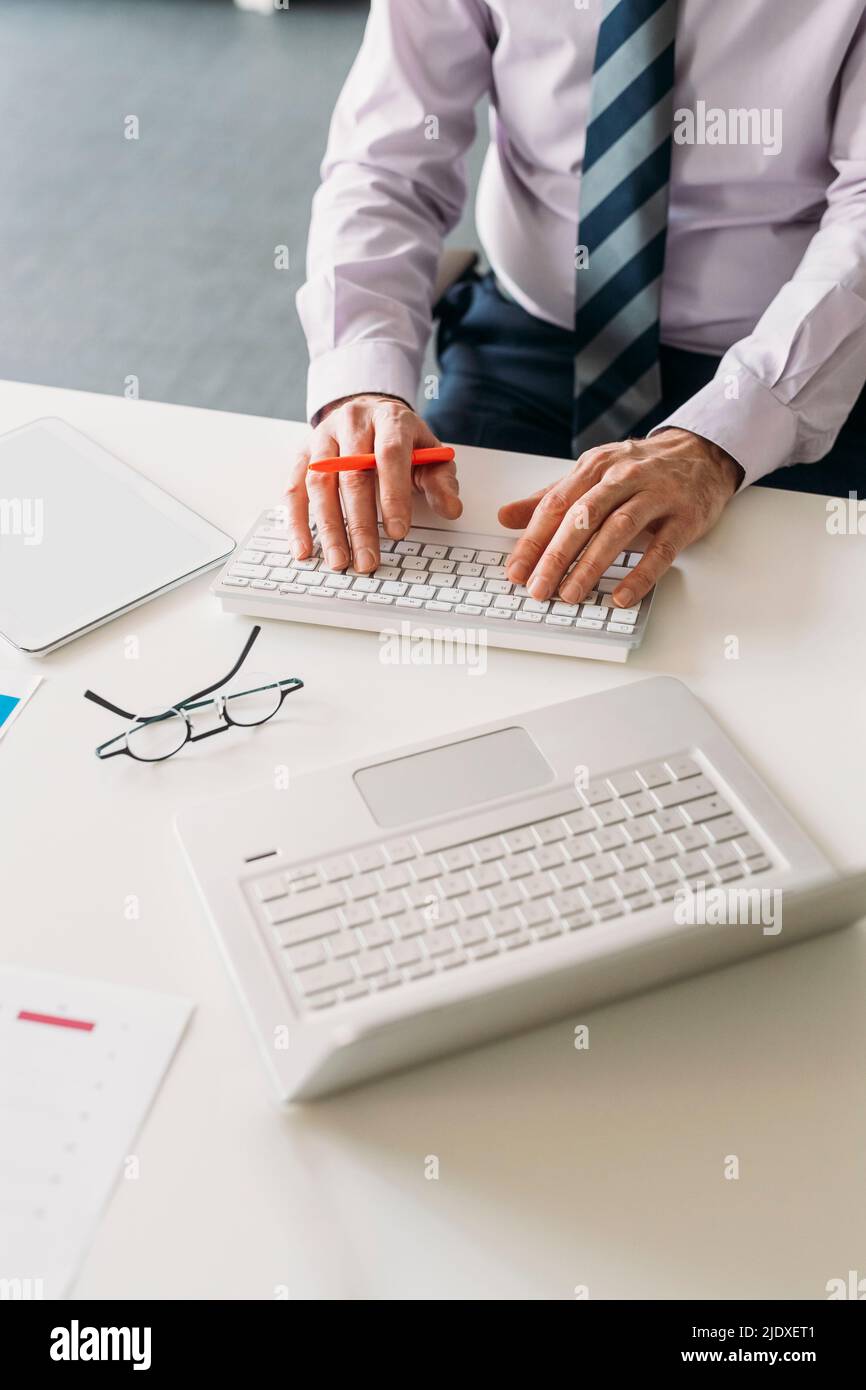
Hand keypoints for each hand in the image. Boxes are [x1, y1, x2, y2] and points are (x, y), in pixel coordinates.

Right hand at [285, 394, 460, 572]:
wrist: (369, 411)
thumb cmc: (401, 440)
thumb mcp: (429, 454)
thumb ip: (441, 482)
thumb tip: (451, 509)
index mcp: (390, 419)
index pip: (390, 455)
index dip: (393, 495)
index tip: (398, 532)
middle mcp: (352, 423)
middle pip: (352, 474)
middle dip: (360, 523)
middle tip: (367, 560)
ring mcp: (323, 438)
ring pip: (319, 483)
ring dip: (328, 527)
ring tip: (338, 560)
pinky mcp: (303, 454)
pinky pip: (294, 489)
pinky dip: (296, 522)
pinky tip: (304, 548)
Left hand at [499, 429, 742, 606]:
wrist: (702, 453)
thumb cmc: (641, 469)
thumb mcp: (592, 475)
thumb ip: (551, 498)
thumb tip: (506, 516)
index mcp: (594, 468)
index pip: (555, 505)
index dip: (533, 540)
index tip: (516, 571)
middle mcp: (623, 477)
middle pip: (583, 517)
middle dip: (556, 555)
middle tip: (538, 588)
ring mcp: (656, 496)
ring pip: (618, 530)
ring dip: (591, 565)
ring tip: (570, 594)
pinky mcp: (684, 517)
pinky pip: (661, 549)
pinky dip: (640, 574)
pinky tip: (622, 596)